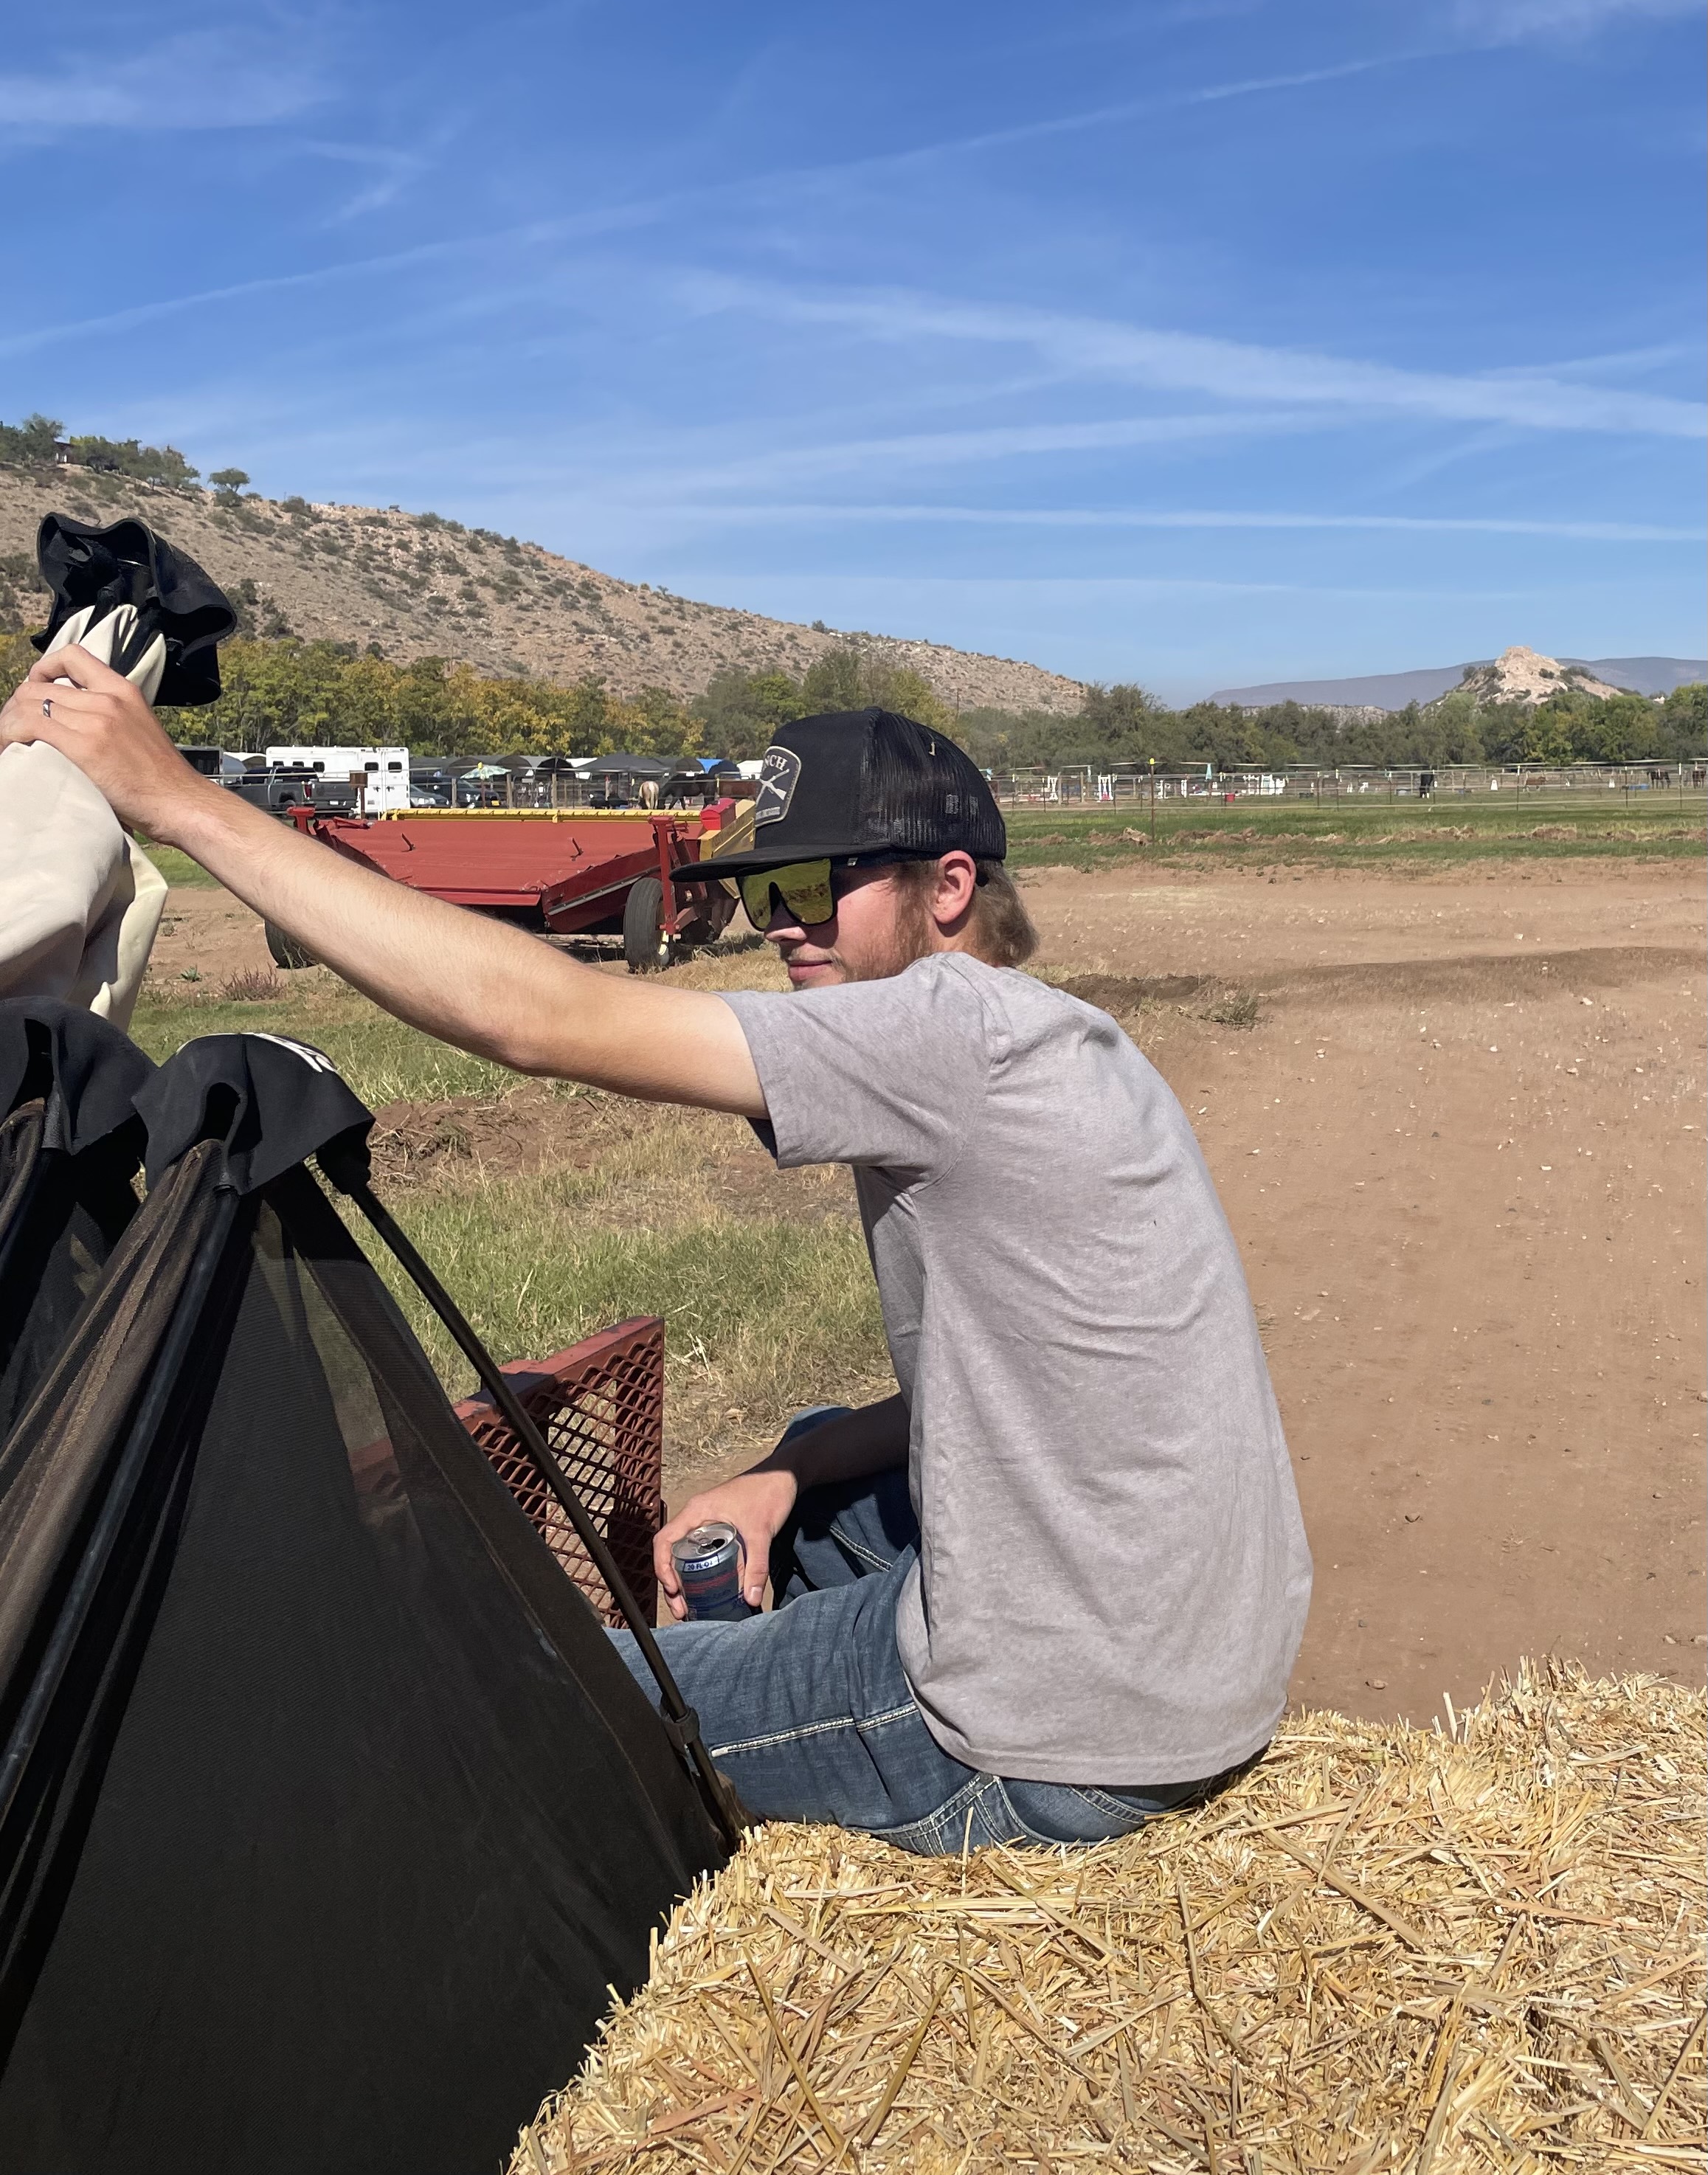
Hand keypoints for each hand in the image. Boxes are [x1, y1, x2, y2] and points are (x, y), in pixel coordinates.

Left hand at [0, 644, 217, 839]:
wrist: (181, 803)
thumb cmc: (162, 780)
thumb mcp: (139, 730)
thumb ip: (110, 718)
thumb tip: (74, 724)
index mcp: (124, 690)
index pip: (73, 656)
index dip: (44, 668)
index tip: (37, 689)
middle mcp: (108, 699)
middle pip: (39, 685)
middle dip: (16, 705)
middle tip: (14, 730)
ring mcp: (97, 720)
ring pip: (29, 703)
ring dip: (9, 723)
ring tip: (9, 744)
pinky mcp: (86, 746)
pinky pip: (31, 726)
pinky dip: (12, 736)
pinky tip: (12, 751)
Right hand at [654, 1468, 797, 1618]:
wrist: (784, 1476)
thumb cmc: (768, 1493)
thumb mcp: (761, 1532)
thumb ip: (757, 1565)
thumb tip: (751, 1599)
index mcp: (696, 1512)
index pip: (664, 1540)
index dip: (662, 1566)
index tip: (673, 1589)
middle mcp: (696, 1518)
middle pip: (671, 1553)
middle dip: (672, 1583)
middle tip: (681, 1610)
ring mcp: (706, 1523)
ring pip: (684, 1554)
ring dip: (683, 1580)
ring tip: (689, 1607)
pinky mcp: (718, 1529)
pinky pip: (700, 1552)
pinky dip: (698, 1571)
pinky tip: (706, 1589)